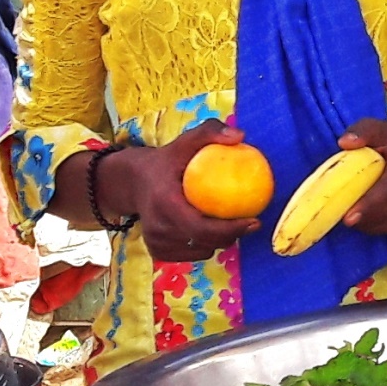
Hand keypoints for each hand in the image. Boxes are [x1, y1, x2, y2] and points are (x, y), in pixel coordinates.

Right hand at [112, 122, 257, 265]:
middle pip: (205, 242)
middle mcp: (158, 228)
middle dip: (232, 235)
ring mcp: (156, 243)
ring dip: (219, 241)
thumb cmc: (166, 161)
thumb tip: (239, 136)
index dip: (230, 230)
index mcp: (164, 204)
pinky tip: (209, 229)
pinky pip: (192, 254)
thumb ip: (209, 132)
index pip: (201, 228)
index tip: (254, 221)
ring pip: (201, 250)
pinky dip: (205, 244)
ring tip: (228, 222)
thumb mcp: (184, 142)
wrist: (132, 182)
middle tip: (250, 223)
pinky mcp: (157, 252)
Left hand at [338, 120, 386, 234]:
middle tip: (335, 204)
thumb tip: (344, 143)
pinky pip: (384, 228)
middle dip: (355, 212)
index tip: (348, 218)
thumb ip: (363, 131)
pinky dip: (370, 222)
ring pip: (379, 224)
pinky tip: (365, 207)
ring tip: (352, 200)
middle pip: (380, 213)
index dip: (368, 206)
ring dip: (361, 218)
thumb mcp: (383, 130)